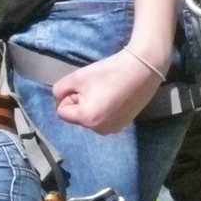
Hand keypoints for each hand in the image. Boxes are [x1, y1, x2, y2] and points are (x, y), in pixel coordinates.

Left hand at [50, 52, 164, 135]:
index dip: (68, 96)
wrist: (142, 70)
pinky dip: (104, 108)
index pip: (62, 112)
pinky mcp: (123, 125)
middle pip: (76, 116)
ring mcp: (114, 129)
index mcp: (87, 120)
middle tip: (96, 86)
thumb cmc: (108, 72)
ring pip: (90, 117)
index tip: (83, 86)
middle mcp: (100, 130)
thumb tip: (58, 100)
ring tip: (106, 90)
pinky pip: (103, 118)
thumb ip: (59, 90)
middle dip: (80, 101)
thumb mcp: (77, 77)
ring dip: (91, 105)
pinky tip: (115, 95)